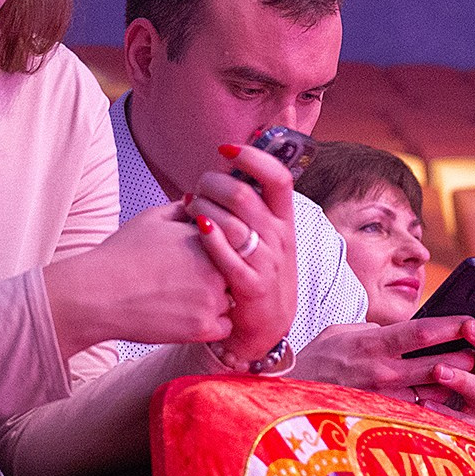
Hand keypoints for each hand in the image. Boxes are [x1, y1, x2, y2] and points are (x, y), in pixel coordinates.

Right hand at [44, 203, 231, 353]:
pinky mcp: (203, 327)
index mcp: (208, 235)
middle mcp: (216, 265)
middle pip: (238, 269)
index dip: (221, 248)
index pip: (235, 239)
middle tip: (195, 278)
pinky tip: (189, 314)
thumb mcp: (152, 219)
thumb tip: (200, 202)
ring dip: (220, 299)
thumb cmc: (120, 255)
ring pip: (234, 298)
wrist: (97, 293)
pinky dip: (213, 323)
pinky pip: (225, 326)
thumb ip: (183, 209)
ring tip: (187, 297)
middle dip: (223, 273)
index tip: (203, 255)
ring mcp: (212, 298)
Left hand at [185, 141, 297, 364]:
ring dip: (204, 209)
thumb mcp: (264, 234)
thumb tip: (229, 159)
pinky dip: (210, 238)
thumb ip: (251, 202)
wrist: (265, 326)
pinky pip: (228, 257)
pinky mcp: (252, 287)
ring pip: (233, 223)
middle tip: (197, 188)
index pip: (278, 177)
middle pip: (245, 196)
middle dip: (213, 184)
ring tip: (190, 210)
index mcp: (284, 219)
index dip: (253, 157)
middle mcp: (280, 238)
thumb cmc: (256, 270)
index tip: (226, 149)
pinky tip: (196, 229)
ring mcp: (268, 263)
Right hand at [292, 316, 474, 412]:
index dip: (450, 325)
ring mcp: (384, 399)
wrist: (289, 394)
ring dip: (458, 384)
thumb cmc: (317, 360)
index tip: (472, 319)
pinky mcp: (382, 419)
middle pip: (438, 364)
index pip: (420, 331)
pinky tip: (455, 405)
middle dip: (466, 357)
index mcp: (374, 343)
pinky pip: (420, 414)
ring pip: (435, 392)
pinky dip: (440, 408)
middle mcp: (382, 372)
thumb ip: (374, 328)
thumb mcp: (343, 331)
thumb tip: (397, 328)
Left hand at [410, 285, 474, 429]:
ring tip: (439, 370)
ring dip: (461, 377)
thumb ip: (441, 333)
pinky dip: (442, 411)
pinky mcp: (470, 427)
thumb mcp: (435, 351)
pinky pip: (459, 420)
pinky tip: (424, 402)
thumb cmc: (430, 378)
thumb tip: (438, 308)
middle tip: (468, 326)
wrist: (432, 421)